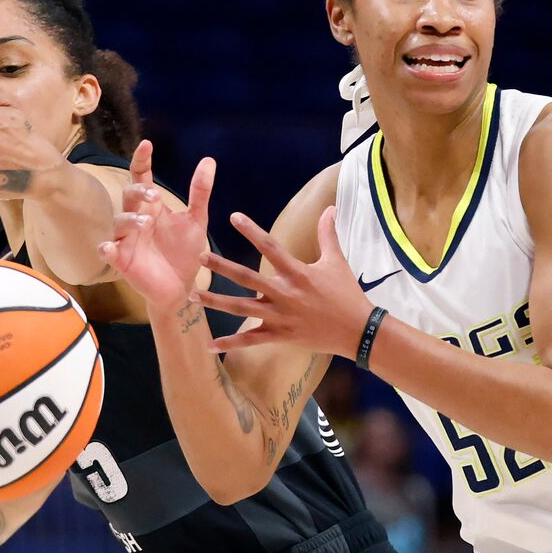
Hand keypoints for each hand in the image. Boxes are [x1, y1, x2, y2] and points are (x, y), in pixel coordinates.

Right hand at [100, 140, 215, 308]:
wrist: (182, 287)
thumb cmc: (184, 251)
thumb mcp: (196, 220)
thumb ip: (200, 192)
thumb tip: (208, 160)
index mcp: (152, 206)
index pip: (142, 177)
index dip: (142, 160)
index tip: (147, 145)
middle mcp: (136, 219)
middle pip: (129, 196)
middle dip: (138, 192)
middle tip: (154, 196)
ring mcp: (126, 239)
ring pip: (119, 222)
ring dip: (130, 220)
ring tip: (146, 223)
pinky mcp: (121, 260)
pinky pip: (107, 251)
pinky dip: (106, 248)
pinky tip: (109, 248)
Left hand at [191, 206, 372, 356]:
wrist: (358, 331)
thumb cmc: (347, 294)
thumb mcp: (337, 261)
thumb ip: (328, 234)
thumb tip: (330, 207)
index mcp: (297, 273)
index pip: (270, 246)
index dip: (251, 230)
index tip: (233, 216)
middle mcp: (284, 293)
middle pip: (246, 278)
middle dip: (221, 267)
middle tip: (199, 258)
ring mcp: (280, 317)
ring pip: (241, 308)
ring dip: (215, 302)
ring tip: (193, 295)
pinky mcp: (280, 336)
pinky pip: (250, 340)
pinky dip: (230, 344)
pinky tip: (210, 345)